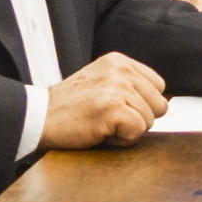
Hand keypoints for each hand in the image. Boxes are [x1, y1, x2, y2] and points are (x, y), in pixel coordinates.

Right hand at [40, 54, 169, 151]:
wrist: (38, 118)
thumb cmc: (68, 107)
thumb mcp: (101, 82)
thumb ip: (129, 85)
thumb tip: (164, 102)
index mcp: (120, 61)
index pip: (159, 86)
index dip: (142, 105)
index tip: (118, 109)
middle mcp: (121, 70)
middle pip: (159, 105)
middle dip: (138, 119)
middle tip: (109, 119)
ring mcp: (117, 88)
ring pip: (150, 121)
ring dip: (127, 131)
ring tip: (101, 124)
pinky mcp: (113, 108)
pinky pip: (137, 131)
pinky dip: (121, 140)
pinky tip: (100, 132)